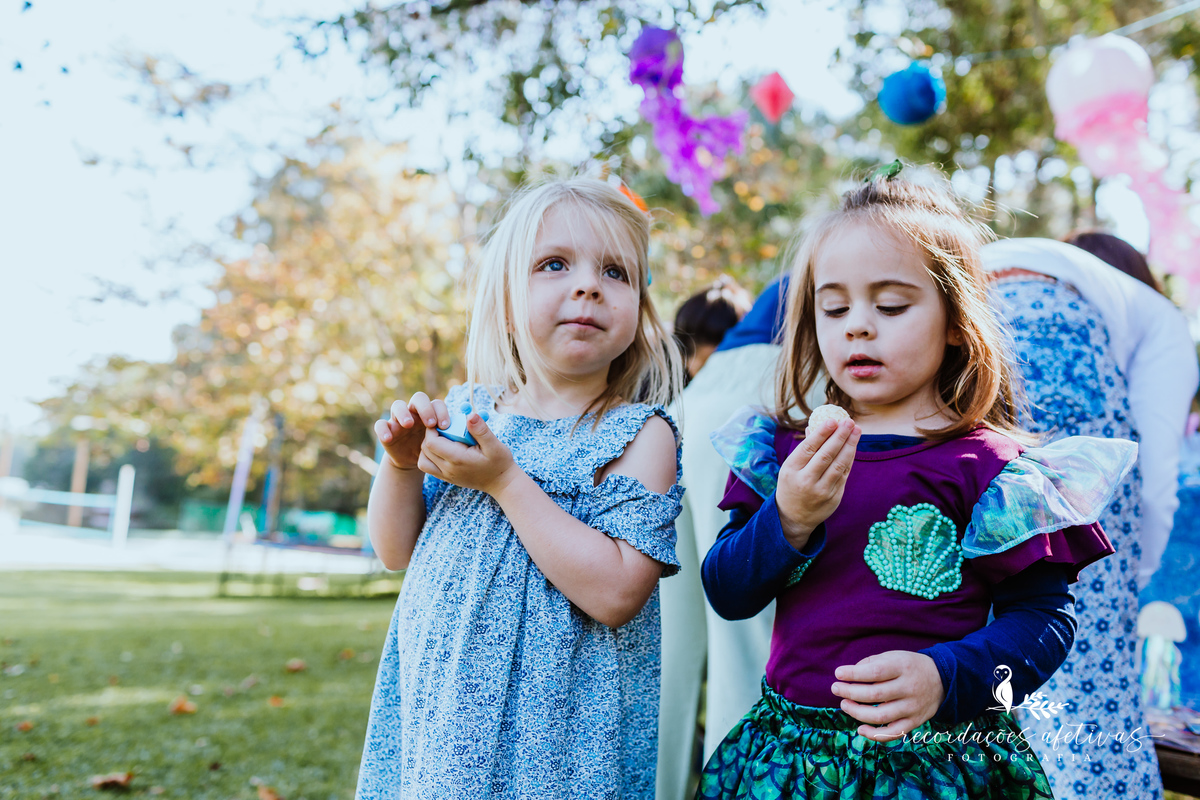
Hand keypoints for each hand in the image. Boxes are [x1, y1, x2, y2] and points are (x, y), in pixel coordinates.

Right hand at [374, 392, 448, 470]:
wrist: (413, 460)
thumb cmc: (432, 448)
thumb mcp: (442, 443)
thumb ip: (453, 433)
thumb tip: (471, 424)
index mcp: (431, 413)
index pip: (436, 403)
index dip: (441, 411)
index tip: (445, 426)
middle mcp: (415, 411)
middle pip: (418, 398)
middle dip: (425, 408)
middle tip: (430, 424)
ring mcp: (399, 419)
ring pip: (397, 406)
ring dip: (403, 413)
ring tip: (408, 424)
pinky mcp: (386, 429)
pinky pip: (380, 425)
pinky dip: (383, 429)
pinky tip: (388, 438)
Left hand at [417, 412, 519, 495]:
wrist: (501, 483)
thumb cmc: (500, 462)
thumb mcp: (495, 445)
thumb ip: (481, 430)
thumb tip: (470, 415)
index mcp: (458, 459)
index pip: (432, 442)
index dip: (432, 429)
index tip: (443, 421)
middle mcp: (448, 469)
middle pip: (425, 449)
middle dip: (430, 435)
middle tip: (444, 428)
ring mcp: (446, 476)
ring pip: (423, 459)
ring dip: (428, 446)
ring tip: (442, 438)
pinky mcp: (446, 478)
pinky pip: (428, 467)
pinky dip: (429, 456)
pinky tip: (442, 448)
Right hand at [775, 418, 860, 548]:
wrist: (793, 517)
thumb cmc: (791, 485)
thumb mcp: (790, 467)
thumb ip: (804, 449)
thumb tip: (817, 425)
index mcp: (791, 470)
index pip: (809, 448)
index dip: (822, 433)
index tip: (833, 420)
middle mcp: (806, 481)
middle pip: (826, 455)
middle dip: (840, 436)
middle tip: (849, 421)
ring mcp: (821, 491)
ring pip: (839, 465)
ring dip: (850, 445)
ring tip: (856, 430)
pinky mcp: (834, 497)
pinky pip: (844, 474)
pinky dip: (849, 459)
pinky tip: (853, 447)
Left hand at [830, 650, 943, 741]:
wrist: (942, 680)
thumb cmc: (909, 666)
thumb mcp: (893, 656)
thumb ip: (872, 663)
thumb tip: (850, 675)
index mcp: (902, 667)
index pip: (874, 672)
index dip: (853, 674)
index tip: (838, 673)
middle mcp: (909, 688)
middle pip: (875, 694)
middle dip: (850, 692)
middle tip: (835, 689)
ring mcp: (912, 707)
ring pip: (881, 715)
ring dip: (857, 712)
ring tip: (844, 704)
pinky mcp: (914, 722)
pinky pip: (893, 733)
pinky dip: (875, 735)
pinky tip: (860, 729)